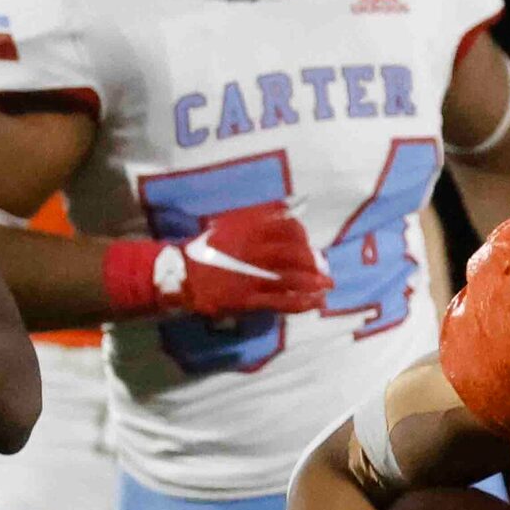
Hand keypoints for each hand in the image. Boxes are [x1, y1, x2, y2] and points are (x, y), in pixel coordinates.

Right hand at [104, 205, 330, 319]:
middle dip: (312, 261)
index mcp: (249, 230)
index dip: (303, 236)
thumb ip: (257, 215)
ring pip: (292, 278)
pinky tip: (315, 302)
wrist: (182, 275)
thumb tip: (287, 206)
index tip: (308, 243)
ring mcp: (253, 277)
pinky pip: (282, 301)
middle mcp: (255, 251)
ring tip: (328, 285)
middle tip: (324, 267)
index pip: (287, 228)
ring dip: (314, 282)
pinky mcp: (250, 300)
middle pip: (294, 254)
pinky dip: (302, 302)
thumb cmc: (206, 248)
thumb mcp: (230, 223)